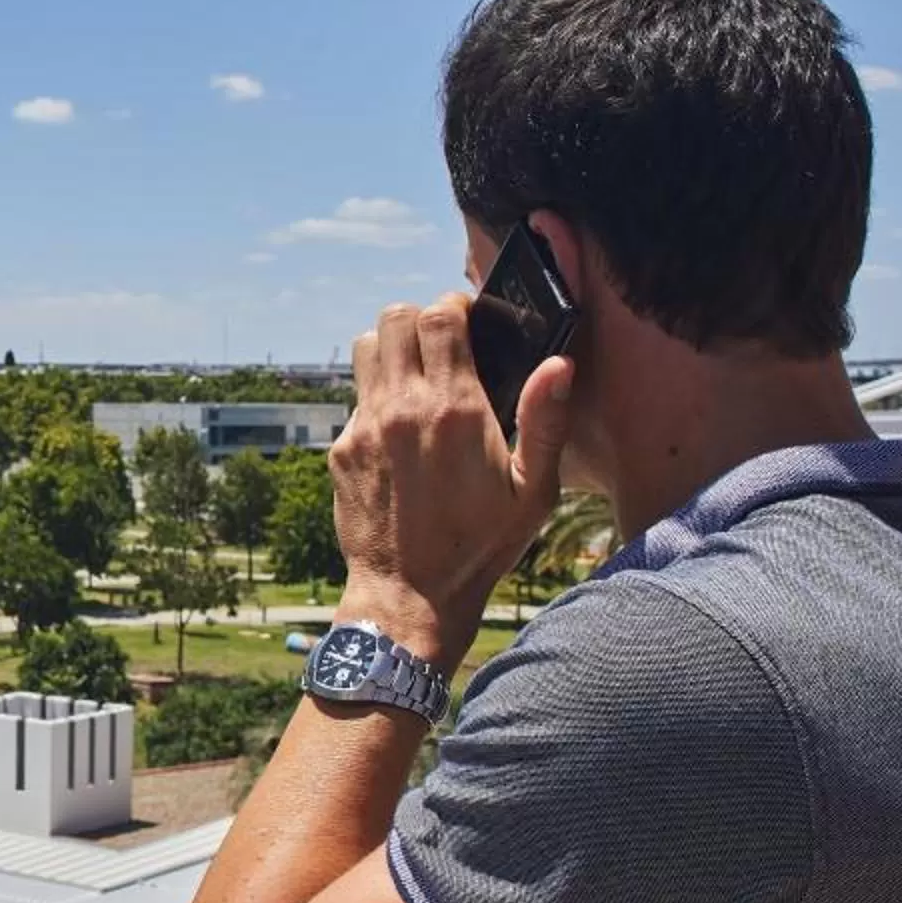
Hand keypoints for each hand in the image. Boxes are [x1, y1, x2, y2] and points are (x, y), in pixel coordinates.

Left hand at [329, 291, 572, 658]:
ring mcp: (365, 427)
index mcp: (456, 409)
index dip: (454, 306)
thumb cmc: (480, 548)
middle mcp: (404, 408)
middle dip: (418, 319)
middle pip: (393, 317)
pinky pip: (354, 398)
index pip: (439, 316)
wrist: (408, 596)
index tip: (467, 320)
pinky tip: (397, 427)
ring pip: (363, 347)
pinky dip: (374, 396)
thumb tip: (560, 364)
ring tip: (414, 373)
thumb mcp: (534, 492)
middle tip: (440, 342)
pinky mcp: (341, 450)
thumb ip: (546, 422)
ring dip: (388, 348)